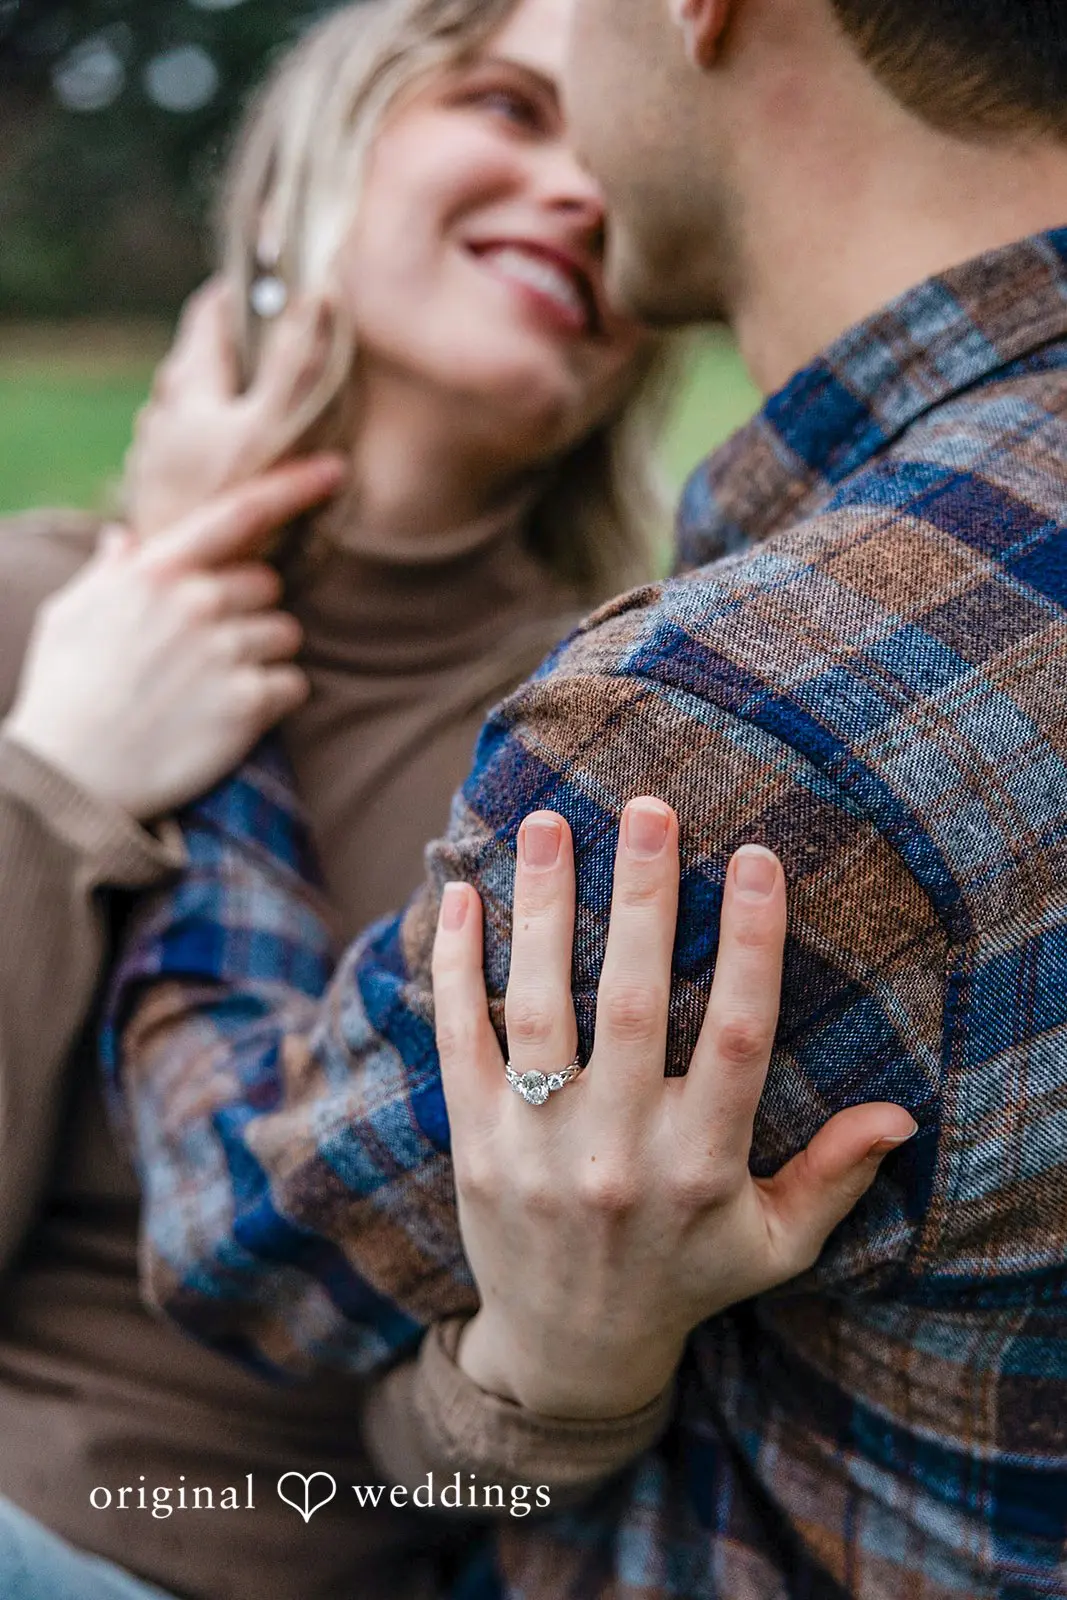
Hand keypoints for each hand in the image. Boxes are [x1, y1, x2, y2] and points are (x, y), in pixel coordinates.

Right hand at [5, 457, 344, 819]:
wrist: (70, 775)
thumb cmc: (65, 693)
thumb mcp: (70, 616)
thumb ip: (109, 572)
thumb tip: (125, 539)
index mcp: (157, 571)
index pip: (240, 512)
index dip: (293, 486)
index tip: (335, 471)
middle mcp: (198, 602)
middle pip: (268, 585)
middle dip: (248, 610)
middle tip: (205, 649)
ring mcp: (226, 652)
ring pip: (285, 634)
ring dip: (262, 656)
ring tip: (212, 686)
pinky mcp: (248, 704)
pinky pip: (294, 684)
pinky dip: (273, 699)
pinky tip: (229, 716)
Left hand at [125, 279, 333, 538]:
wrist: (189, 586)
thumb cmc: (233, 508)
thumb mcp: (277, 427)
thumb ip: (298, 363)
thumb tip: (317, 295)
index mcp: (189, 386)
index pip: (209, 312)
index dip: (242, 292)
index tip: (273, 287)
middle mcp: (161, 414)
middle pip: (198, 362)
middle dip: (236, 350)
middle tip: (278, 350)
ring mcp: (152, 458)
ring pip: (188, 411)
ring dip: (221, 402)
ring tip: (258, 413)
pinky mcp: (153, 498)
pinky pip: (183, 455)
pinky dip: (209, 447)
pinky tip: (231, 471)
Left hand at [432, 800, 917, 1420]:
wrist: (568, 1351)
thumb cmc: (685, 1278)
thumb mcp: (774, 1245)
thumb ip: (833, 1177)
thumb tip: (902, 1114)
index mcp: (704, 1167)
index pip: (739, 1037)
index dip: (751, 944)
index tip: (757, 859)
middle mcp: (620, 1153)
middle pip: (634, 1004)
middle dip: (645, 898)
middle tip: (648, 807)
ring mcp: (538, 1148)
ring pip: (541, 1007)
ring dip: (545, 910)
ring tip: (551, 825)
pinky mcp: (476, 1145)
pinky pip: (461, 1041)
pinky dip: (458, 967)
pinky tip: (463, 896)